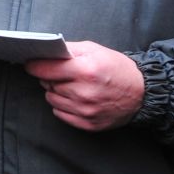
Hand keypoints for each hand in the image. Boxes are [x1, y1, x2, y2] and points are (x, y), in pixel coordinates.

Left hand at [24, 40, 143, 131]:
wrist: (142, 93)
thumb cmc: (117, 68)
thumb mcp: (95, 50)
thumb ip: (68, 50)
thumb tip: (45, 51)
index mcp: (86, 70)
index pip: (45, 69)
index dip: (34, 65)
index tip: (30, 63)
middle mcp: (84, 93)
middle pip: (47, 84)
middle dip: (51, 77)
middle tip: (65, 74)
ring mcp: (86, 111)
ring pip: (52, 99)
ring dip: (56, 92)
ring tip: (73, 86)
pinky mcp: (88, 124)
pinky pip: (60, 114)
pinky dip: (64, 105)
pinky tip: (77, 98)